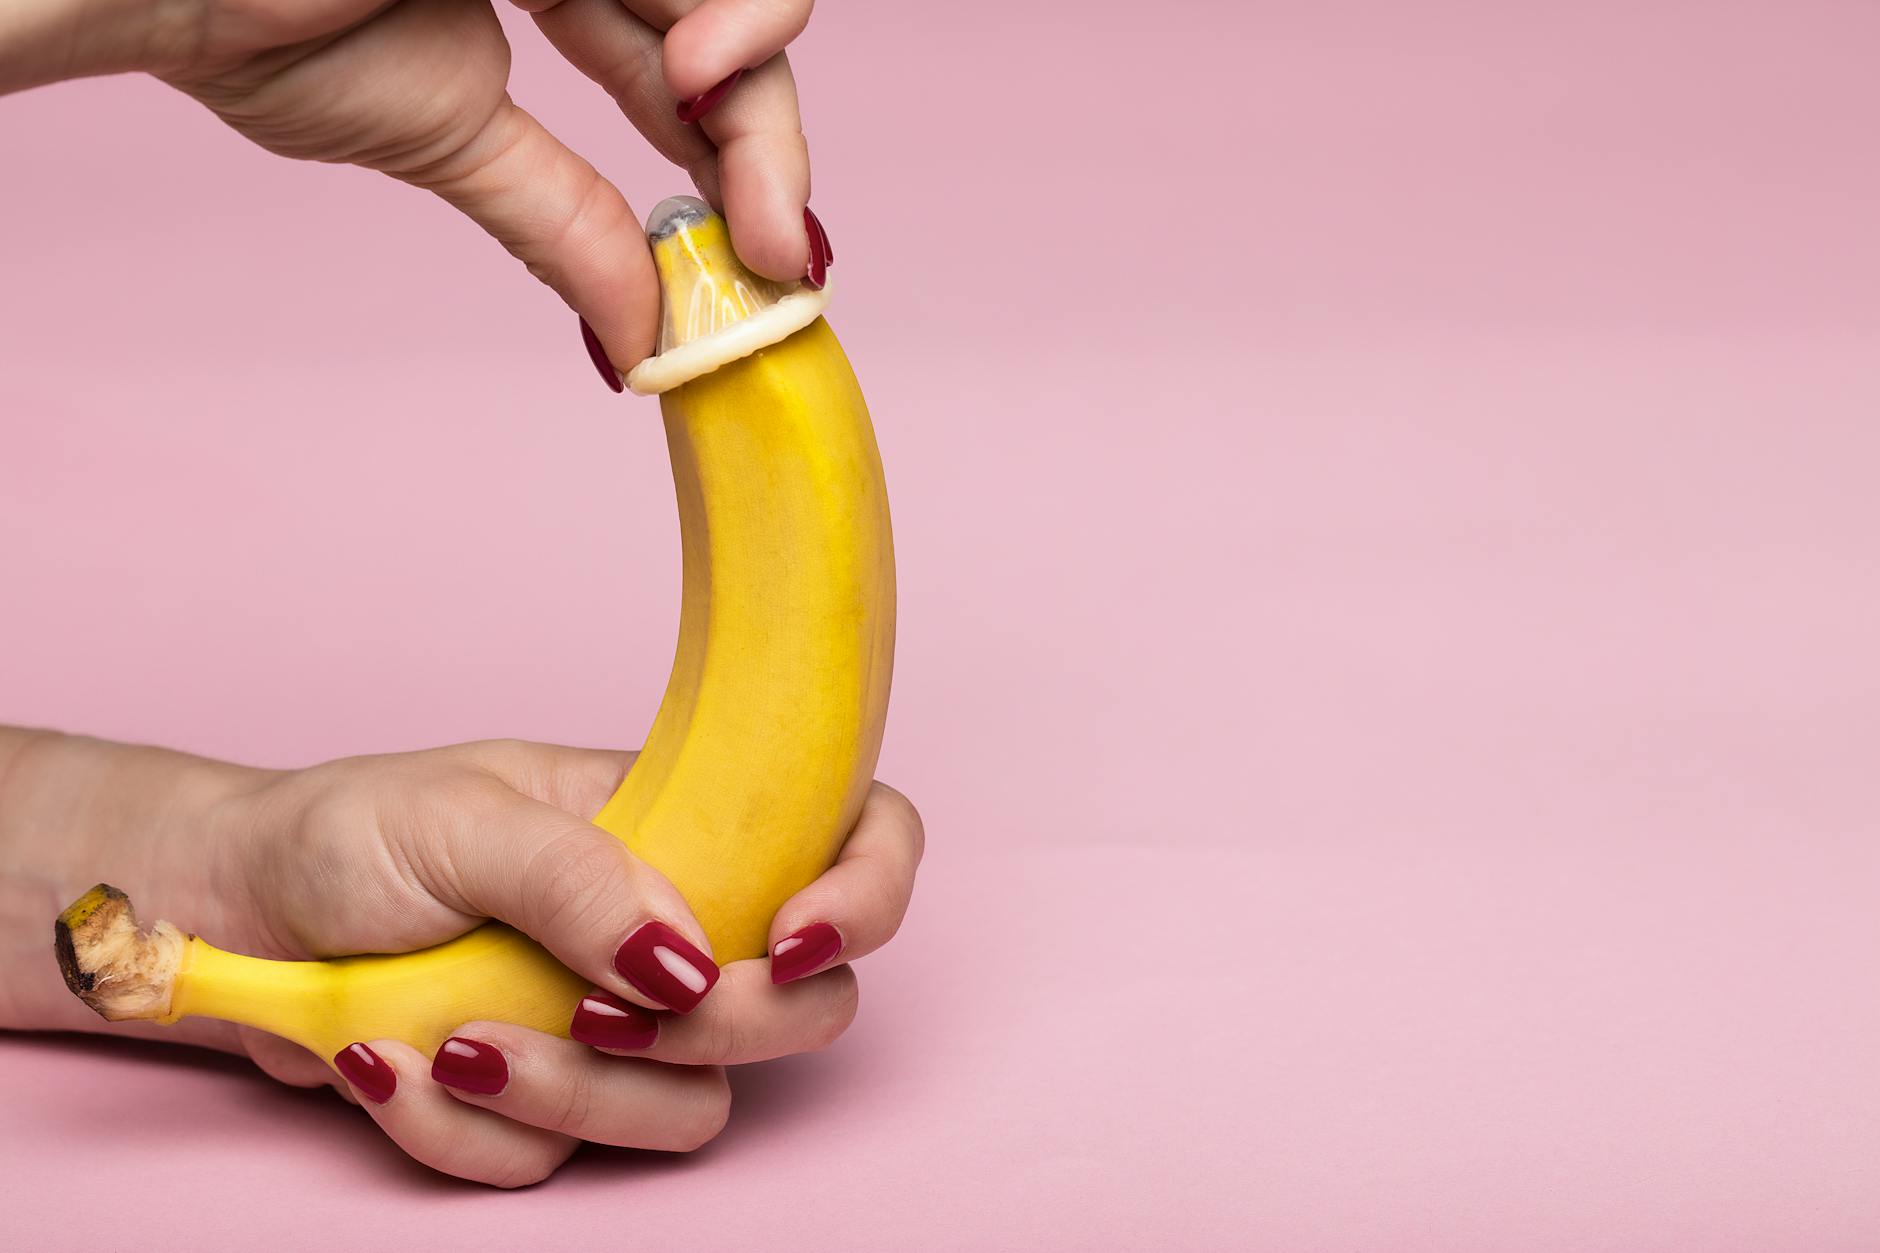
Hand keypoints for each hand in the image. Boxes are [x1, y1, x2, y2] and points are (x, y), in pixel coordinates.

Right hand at [0, 0, 823, 379]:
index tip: (775, 266)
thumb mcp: (446, 137)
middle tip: (785, 256)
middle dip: (768, 149)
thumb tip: (641, 344)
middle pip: (718, 33)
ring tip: (745, 187)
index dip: (737, 164)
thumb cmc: (251, 24)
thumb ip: (560, 223)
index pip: (670, 74)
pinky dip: (730, 11)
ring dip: (757, 93)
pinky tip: (698, 76)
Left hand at [0, 732, 922, 1185]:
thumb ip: (580, 877)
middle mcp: (671, 928)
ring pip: (687, 1111)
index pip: (850, 836)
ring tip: (454, 1040)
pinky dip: (463, 1129)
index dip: (865, 894)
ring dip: (570, 1094)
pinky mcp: (543, 1105)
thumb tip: (687, 957)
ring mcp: (614, 1027)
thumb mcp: (462, 819)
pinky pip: (555, 1161)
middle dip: (723, 1031)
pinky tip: (382, 1064)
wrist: (234, 916)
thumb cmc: (353, 834)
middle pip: (802, 1011)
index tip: (791, 943)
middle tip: (612, 1011)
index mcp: (684, 824)